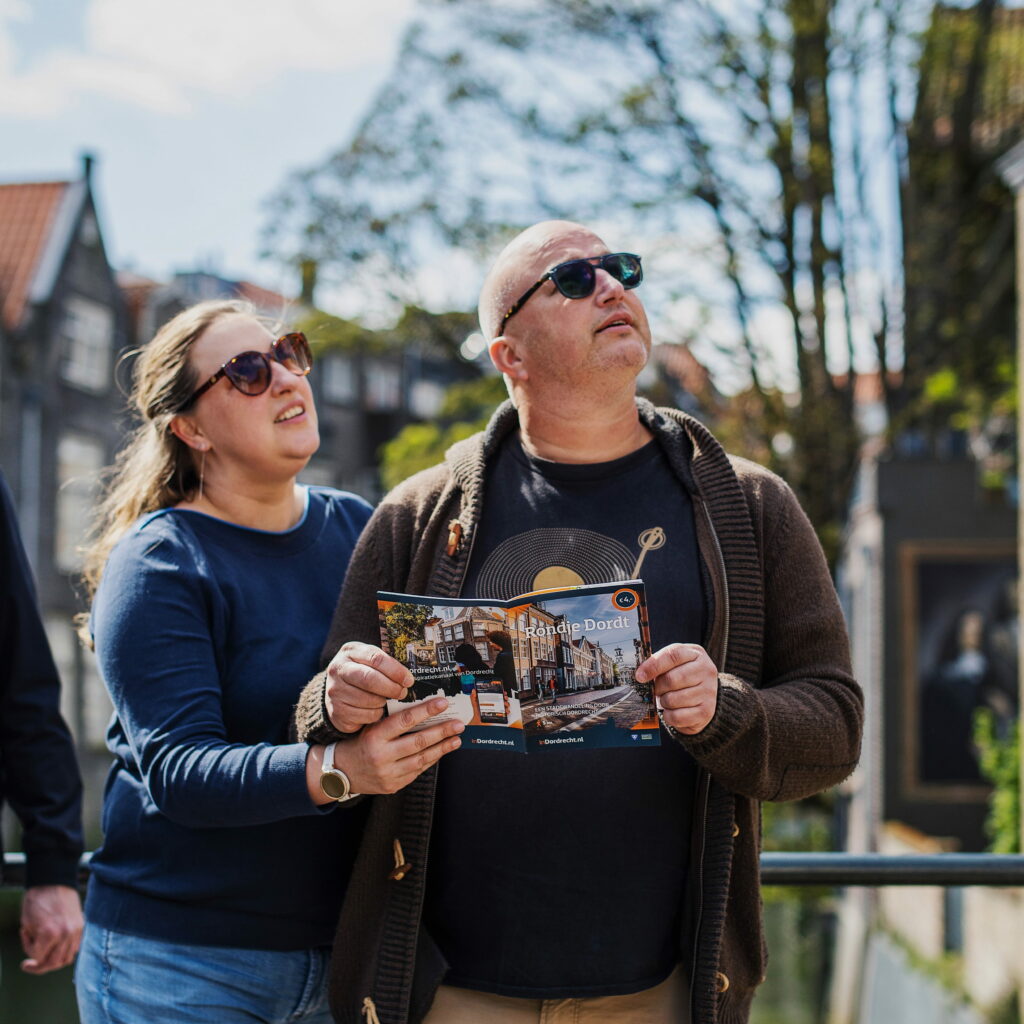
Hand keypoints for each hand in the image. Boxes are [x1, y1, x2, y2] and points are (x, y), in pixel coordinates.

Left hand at [20, 884, 82, 973]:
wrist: (54, 881)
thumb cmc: (37, 900)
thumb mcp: (27, 924)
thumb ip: (32, 944)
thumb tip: (37, 956)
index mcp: (50, 934)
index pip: (39, 958)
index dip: (28, 953)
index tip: (25, 944)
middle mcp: (66, 934)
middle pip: (54, 963)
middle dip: (41, 966)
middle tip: (32, 964)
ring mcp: (76, 930)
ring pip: (67, 958)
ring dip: (55, 961)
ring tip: (46, 955)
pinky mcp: (82, 925)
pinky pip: (75, 947)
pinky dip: (66, 951)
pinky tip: (57, 946)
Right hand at [310, 696, 462, 800]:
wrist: (341, 772)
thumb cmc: (359, 743)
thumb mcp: (370, 727)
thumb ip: (391, 720)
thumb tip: (423, 708)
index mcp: (374, 736)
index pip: (405, 720)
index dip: (426, 711)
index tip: (442, 703)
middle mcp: (381, 756)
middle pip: (418, 742)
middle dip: (442, 732)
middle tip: (459, 724)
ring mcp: (388, 773)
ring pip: (421, 759)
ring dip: (442, 748)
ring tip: (456, 739)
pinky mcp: (393, 786)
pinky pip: (417, 771)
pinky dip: (430, 760)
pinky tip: (441, 751)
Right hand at [324, 642, 413, 732]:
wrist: (336, 691)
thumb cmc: (361, 672)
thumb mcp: (369, 660)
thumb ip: (385, 663)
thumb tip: (410, 676)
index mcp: (350, 651)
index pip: (375, 658)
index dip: (395, 670)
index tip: (408, 680)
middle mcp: (338, 669)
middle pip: (369, 679)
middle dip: (391, 688)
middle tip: (403, 693)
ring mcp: (335, 690)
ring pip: (367, 700)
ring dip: (383, 702)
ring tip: (387, 700)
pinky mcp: (336, 710)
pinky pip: (364, 715)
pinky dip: (375, 714)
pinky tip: (376, 709)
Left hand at [635, 643, 718, 734]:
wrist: (703, 697)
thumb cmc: (682, 676)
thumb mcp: (674, 663)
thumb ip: (658, 663)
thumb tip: (639, 674)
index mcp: (696, 653)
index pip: (672, 655)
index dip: (653, 666)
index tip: (639, 676)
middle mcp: (706, 670)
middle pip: (671, 679)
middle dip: (658, 687)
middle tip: (657, 690)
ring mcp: (709, 691)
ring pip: (673, 699)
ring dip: (664, 702)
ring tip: (668, 699)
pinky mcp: (706, 712)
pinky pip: (677, 716)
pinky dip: (669, 715)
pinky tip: (673, 710)